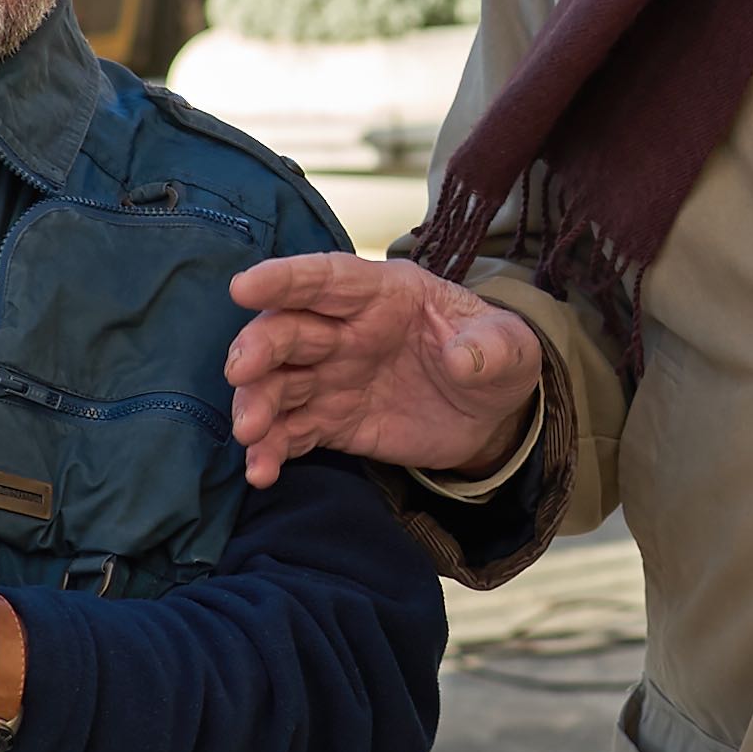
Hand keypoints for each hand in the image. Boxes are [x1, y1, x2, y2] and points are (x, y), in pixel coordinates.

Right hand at [223, 252, 544, 490]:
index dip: (286, 280)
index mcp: (384, 295)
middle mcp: (346, 330)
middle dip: (260, 347)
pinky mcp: (331, 421)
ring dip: (257, 404)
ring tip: (249, 433)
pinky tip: (261, 471)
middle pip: (289, 331)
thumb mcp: (510, 346)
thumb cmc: (493, 357)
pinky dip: (272, 451)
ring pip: (279, 384)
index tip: (245, 287)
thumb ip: (492, 346)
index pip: (329, 279)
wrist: (488, 412)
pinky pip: (292, 433)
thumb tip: (466, 356)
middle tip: (242, 371)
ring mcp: (333, 377)